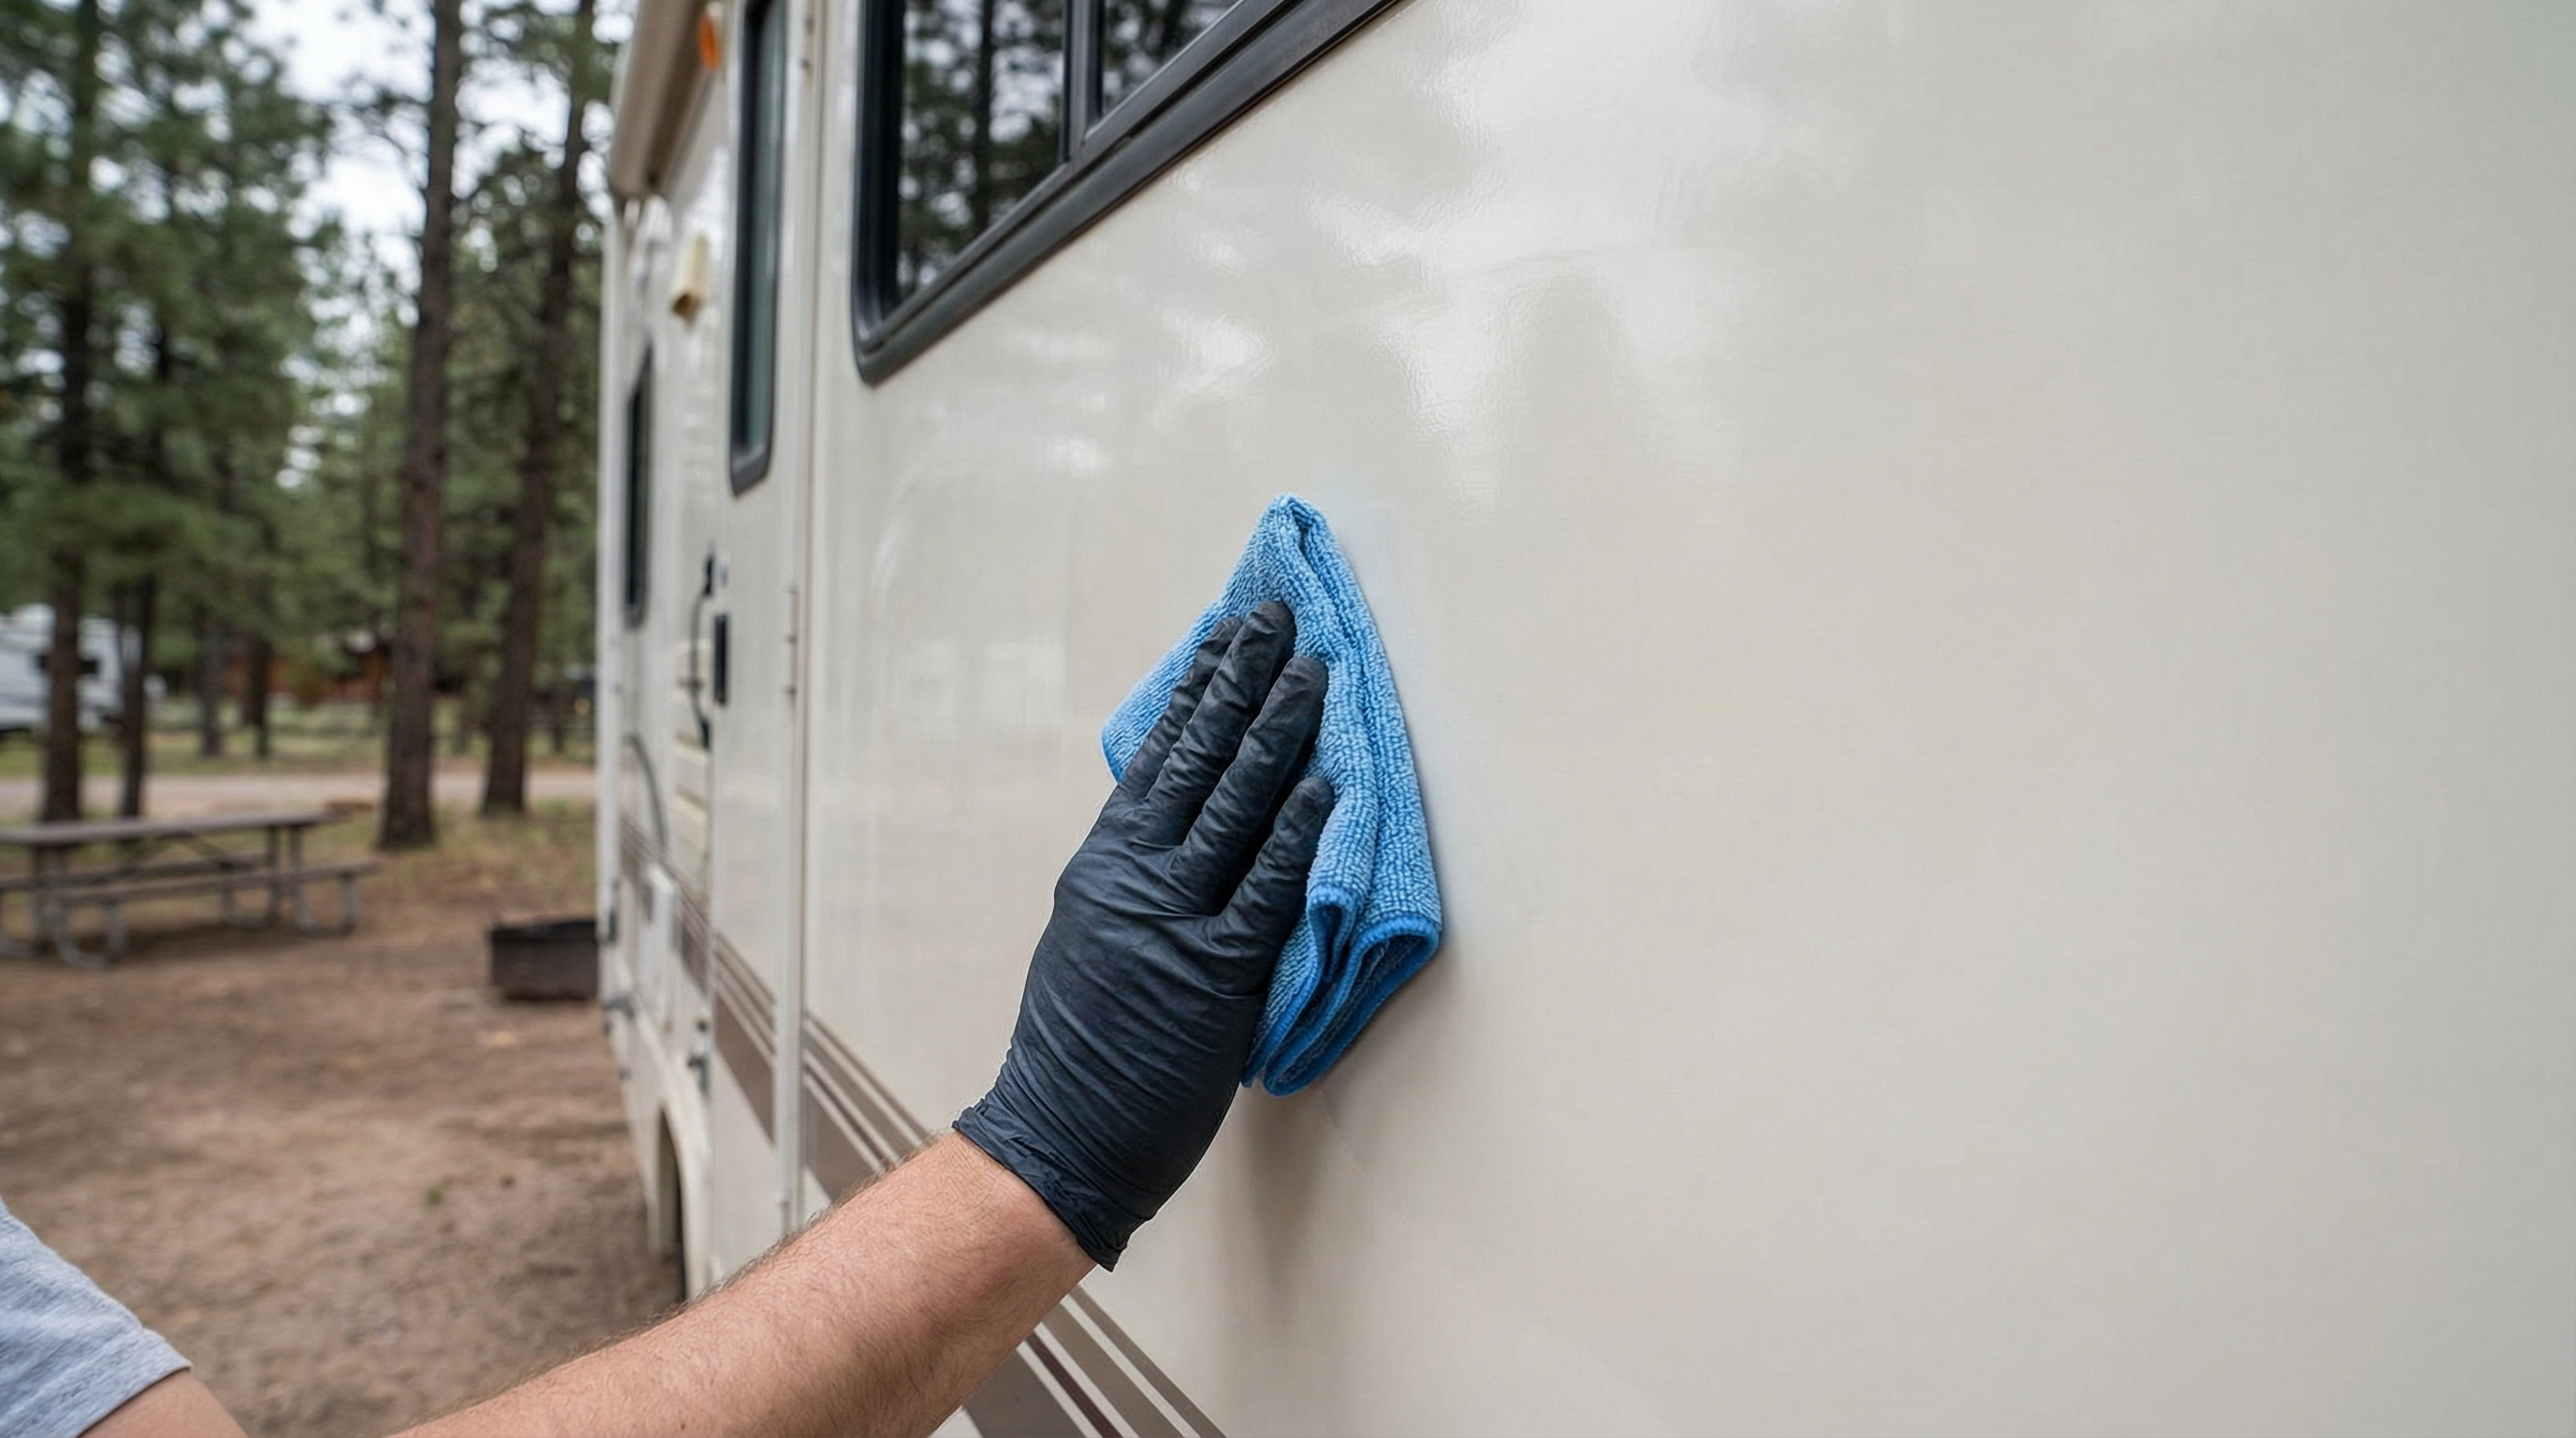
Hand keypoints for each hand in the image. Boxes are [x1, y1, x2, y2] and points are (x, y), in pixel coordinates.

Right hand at [956, 600, 1330, 1267]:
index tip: (1226, 635)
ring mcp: (1173, 922)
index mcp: (1102, 864)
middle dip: (1243, 682)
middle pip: (1197, 758)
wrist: (1059, 1137)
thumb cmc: (1077, 1050)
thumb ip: (1133, 877)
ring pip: (1236, 806)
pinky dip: (1299, 834)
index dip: (1198, 689)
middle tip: (1277, 622)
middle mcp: (1133, 878)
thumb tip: (1179, 822)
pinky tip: (1328, 786)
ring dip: (1281, 734)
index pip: (1156, 755)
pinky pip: (1266, 890)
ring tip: (1314, 673)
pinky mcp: (1215, 975)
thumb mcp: (1089, 936)